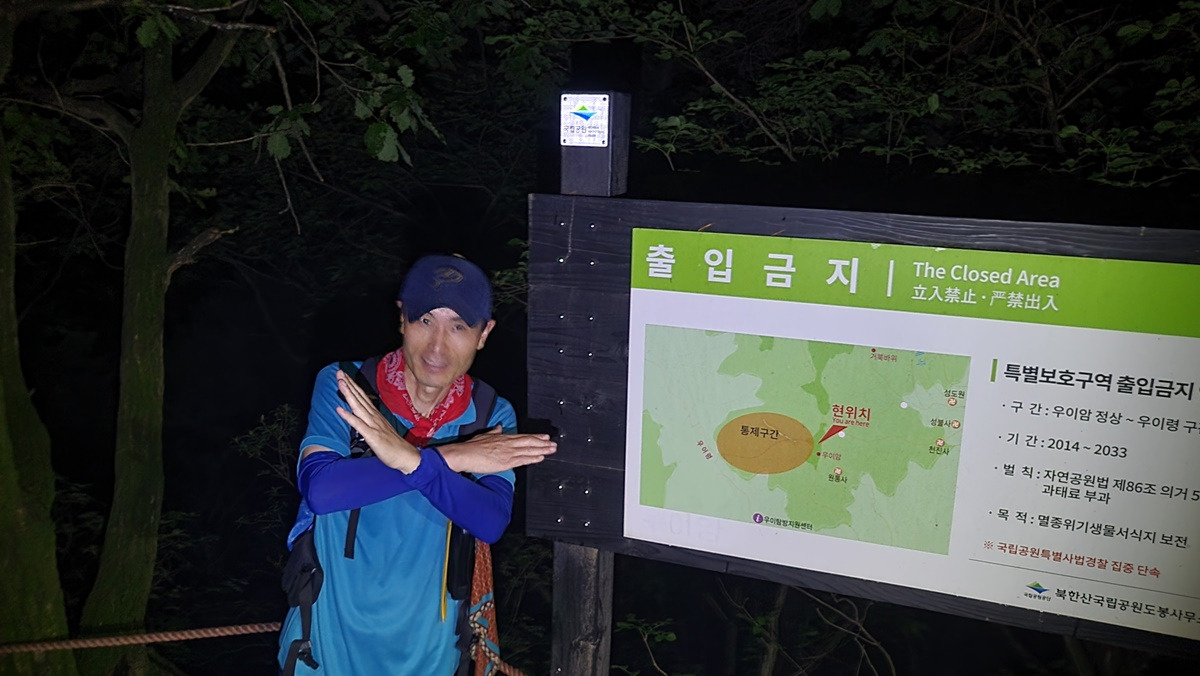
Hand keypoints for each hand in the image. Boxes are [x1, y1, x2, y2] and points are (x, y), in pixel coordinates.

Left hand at [334, 369, 421, 472]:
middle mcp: (374, 417)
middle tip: (339, 372)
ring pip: (358, 407)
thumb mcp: (381, 429)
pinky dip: (349, 416)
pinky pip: (358, 425)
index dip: (353, 386)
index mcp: (375, 415)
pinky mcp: (372, 436)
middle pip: (360, 397)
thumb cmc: (393, 445)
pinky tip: (339, 409)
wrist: (406, 456)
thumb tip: (362, 415)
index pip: (362, 397)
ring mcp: (373, 425)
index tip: (344, 375)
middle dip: (349, 384)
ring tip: (340, 383)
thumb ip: (371, 421)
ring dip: (349, 394)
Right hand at [438, 426, 556, 474]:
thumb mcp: (483, 435)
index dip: (535, 437)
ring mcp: (507, 452)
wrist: (463, 454)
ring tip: (552, 450)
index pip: (523, 437)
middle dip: (543, 443)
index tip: (545, 437)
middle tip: (554, 443)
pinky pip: (522, 460)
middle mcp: (507, 443)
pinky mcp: (505, 462)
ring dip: (542, 450)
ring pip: (528, 450)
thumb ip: (493, 432)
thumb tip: (499, 427)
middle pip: (529, 442)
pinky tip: (540, 458)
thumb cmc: (470, 447)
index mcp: (503, 438)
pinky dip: (532, 458)